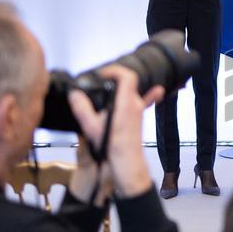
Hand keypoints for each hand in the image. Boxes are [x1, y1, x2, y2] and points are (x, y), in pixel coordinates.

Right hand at [68, 65, 163, 197]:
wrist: (127, 161)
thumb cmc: (112, 145)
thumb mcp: (91, 126)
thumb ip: (82, 108)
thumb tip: (74, 94)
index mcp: (125, 103)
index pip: (127, 75)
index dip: (115, 70)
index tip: (103, 74)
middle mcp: (135, 104)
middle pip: (128, 83)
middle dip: (114, 80)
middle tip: (100, 83)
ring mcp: (139, 111)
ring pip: (132, 92)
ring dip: (121, 89)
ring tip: (108, 89)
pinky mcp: (139, 118)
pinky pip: (146, 102)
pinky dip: (151, 95)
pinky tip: (158, 90)